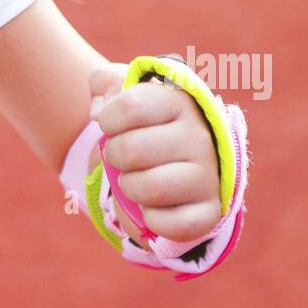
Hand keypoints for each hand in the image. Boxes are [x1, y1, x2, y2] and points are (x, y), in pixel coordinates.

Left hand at [88, 62, 221, 246]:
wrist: (177, 162)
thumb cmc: (144, 125)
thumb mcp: (124, 93)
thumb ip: (105, 83)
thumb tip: (98, 111)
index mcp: (180, 101)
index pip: (129, 106)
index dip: (108, 120)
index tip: (111, 124)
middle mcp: (200, 136)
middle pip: (132, 150)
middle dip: (114, 156)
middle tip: (122, 157)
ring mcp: (208, 175)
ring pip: (151, 187)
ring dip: (129, 187)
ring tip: (135, 180)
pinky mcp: (210, 212)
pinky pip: (173, 224)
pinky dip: (152, 219)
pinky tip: (153, 206)